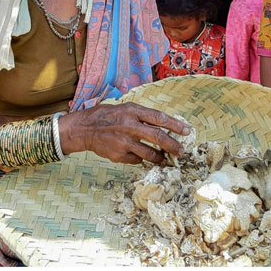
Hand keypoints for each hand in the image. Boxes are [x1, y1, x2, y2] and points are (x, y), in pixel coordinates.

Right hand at [61, 103, 190, 164]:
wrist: (83, 129)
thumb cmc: (107, 117)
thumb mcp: (125, 109)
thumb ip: (143, 116)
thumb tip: (166, 125)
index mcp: (132, 111)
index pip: (159, 118)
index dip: (175, 125)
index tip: (188, 131)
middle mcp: (129, 126)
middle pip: (158, 137)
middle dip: (173, 146)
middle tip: (181, 152)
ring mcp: (124, 142)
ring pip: (150, 153)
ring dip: (159, 157)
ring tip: (163, 158)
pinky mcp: (119, 155)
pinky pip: (137, 160)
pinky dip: (140, 158)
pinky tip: (136, 154)